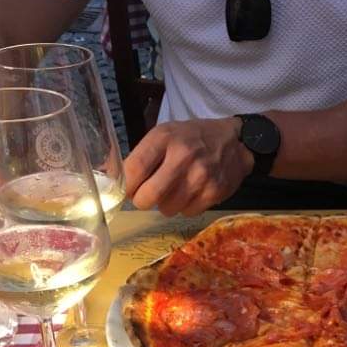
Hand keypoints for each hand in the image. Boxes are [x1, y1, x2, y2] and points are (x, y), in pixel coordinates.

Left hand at [124, 117, 253, 215]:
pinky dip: (185, 207)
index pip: (134, 170)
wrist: (235, 141)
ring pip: (167, 209)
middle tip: (148, 196)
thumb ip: (140, 155)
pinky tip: (191, 193)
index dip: (127, 186)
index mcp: (165, 137)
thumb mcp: (165, 134)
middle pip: (148, 196)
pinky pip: (187, 213)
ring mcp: (200, 176)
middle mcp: (183, 156)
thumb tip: (110, 178)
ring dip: (166, 204)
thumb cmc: (193, 138)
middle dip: (143, 201)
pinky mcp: (214, 192)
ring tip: (174, 190)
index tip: (129, 190)